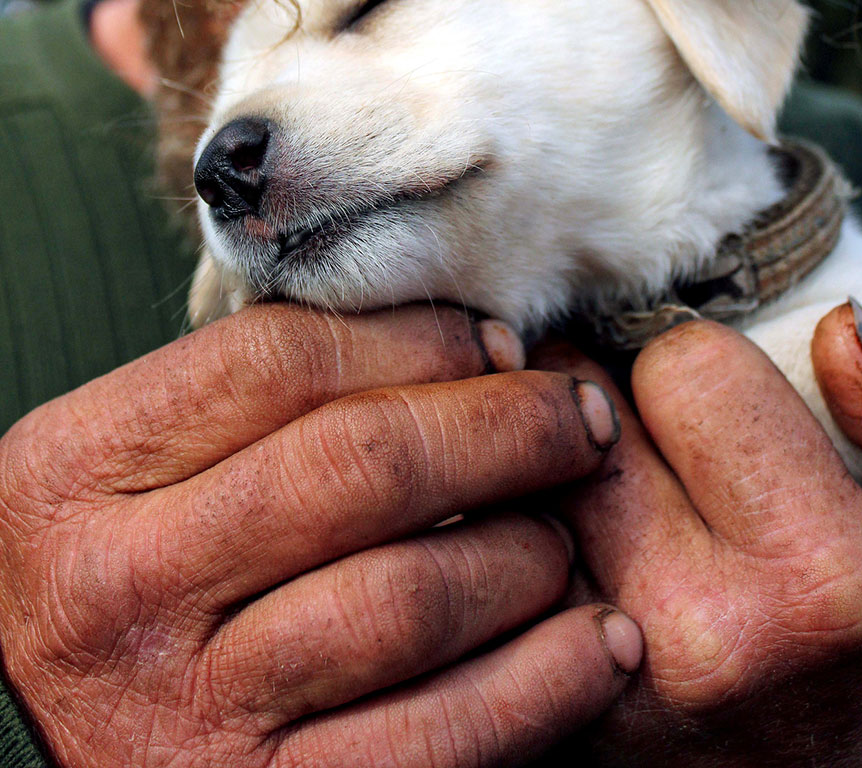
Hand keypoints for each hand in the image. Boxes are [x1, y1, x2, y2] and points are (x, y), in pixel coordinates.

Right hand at [0, 304, 639, 767]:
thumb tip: (458, 343)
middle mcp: (125, 588)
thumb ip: (254, 402)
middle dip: (503, 427)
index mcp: (80, 471)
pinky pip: (439, 739)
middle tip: (576, 418)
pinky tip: (594, 643)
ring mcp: (192, 713)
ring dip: (527, 551)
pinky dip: (542, 683)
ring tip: (564, 532)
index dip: (416, 338)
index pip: (278, 361)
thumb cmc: (124, 578)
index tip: (495, 340)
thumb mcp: (134, 468)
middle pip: (361, 465)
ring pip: (412, 598)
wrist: (64, 745)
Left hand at [530, 322, 861, 767]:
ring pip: (510, 479)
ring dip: (540, 466)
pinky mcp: (546, 711)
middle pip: (580, 413)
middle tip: (635, 432)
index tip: (711, 405)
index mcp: (812, 569)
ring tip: (596, 491)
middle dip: (602, 403)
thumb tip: (832, 329)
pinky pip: (482, 558)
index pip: (685, 366)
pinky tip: (564, 552)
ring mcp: (603, 680)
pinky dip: (505, 534)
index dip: (699, 370)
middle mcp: (696, 627)